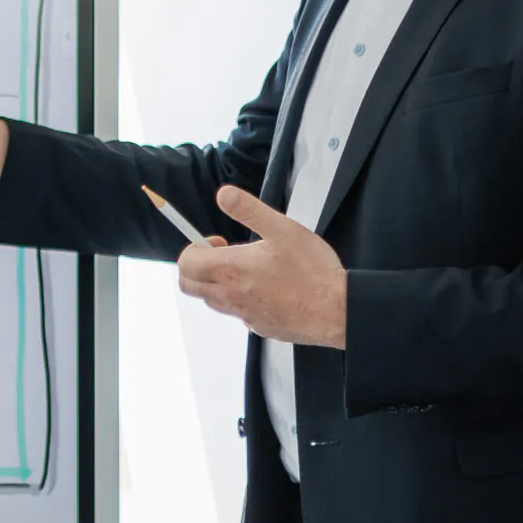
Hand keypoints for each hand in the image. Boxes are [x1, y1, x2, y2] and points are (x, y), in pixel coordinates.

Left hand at [175, 185, 347, 346]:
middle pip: (190, 285)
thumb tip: (224, 195)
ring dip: (218, 283)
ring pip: (212, 300)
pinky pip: (237, 313)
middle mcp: (231, 296)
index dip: (195, 247)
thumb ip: (249, 210)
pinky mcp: (258, 327)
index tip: (219, 241)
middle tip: (225, 256)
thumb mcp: (282, 229)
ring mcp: (244, 315)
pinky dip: (240, 300)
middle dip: (198, 267)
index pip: (187, 262)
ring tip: (249, 269)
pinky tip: (266, 288)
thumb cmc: (313, 272)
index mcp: (231, 270)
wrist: (336, 310)